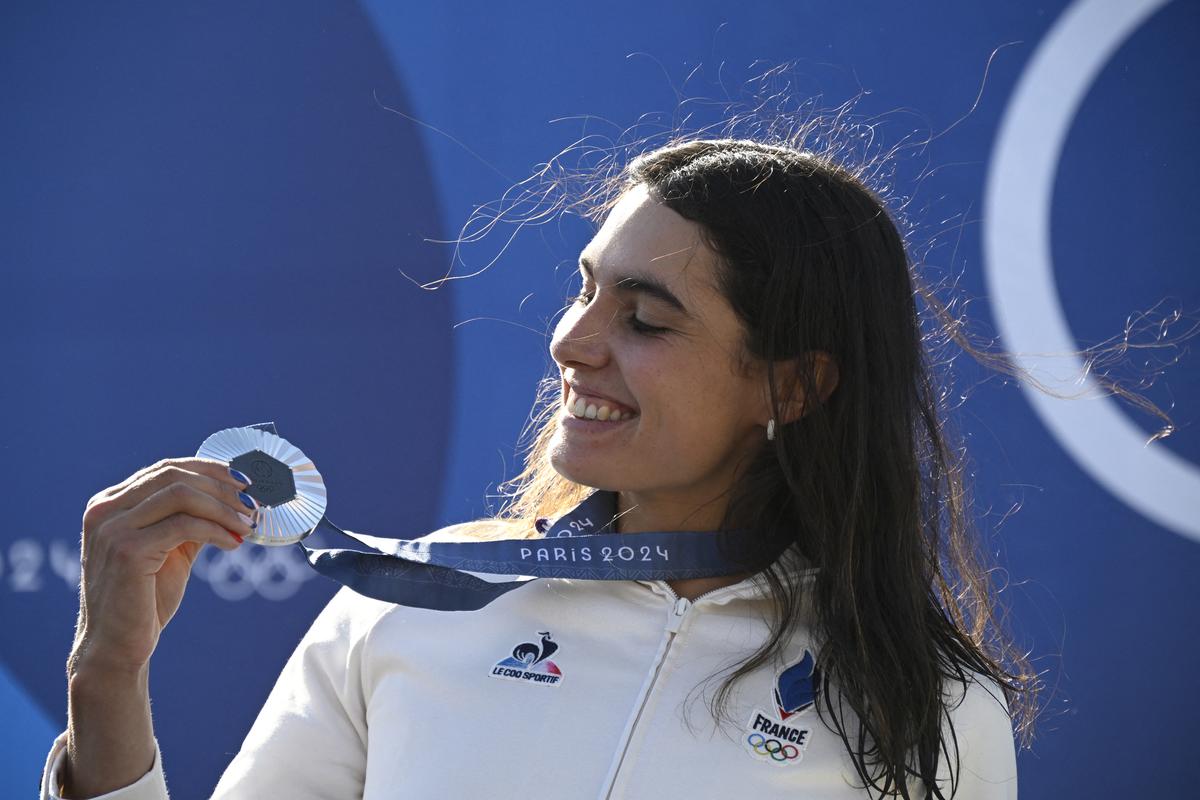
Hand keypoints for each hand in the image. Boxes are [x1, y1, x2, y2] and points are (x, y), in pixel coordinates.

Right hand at [69, 458, 257, 675]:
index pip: (165, 469)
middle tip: (253, 503)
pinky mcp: (127, 550)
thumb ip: (189, 520)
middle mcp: (105, 510)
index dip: (209, 470)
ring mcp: (112, 528)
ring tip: (247, 523)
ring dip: (223, 507)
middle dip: (221, 486)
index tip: (244, 481)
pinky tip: (233, 543)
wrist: (118, 645)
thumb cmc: (144, 599)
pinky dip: (216, 529)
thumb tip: (233, 498)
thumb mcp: (170, 549)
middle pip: (174, 476)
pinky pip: (184, 526)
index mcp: (111, 504)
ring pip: (181, 495)